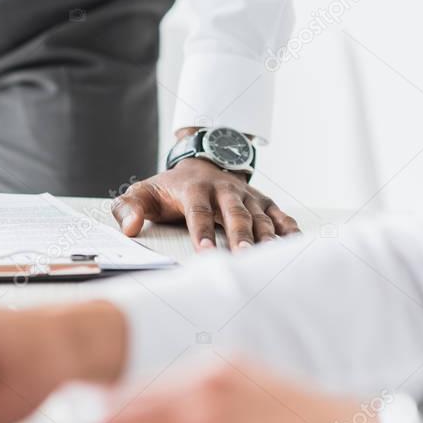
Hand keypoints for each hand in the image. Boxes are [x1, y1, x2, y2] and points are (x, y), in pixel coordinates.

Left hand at [112, 157, 299, 252]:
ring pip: (259, 216)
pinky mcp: (262, 201)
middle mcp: (223, 190)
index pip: (197, 211)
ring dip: (265, 237)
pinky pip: (279, 215)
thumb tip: (130, 228)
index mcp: (194, 189)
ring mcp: (245, 195)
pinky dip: (288, 229)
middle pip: (234, 213)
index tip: (203, 252)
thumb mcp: (142, 192)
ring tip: (269, 258)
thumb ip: (128, 208)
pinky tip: (294, 245)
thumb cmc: (168, 188)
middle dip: (240, 235)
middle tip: (243, 257)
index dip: (200, 231)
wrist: (199, 163)